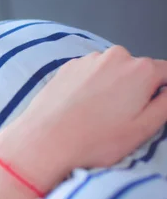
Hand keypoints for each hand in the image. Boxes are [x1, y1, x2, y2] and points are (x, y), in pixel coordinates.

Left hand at [0, 46, 166, 191]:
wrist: (44, 141)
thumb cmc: (92, 140)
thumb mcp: (144, 128)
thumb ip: (166, 104)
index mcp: (141, 70)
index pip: (166, 73)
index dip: (162, 92)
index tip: (151, 107)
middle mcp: (115, 57)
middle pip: (138, 71)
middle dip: (135, 91)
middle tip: (121, 119)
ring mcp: (88, 60)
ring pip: (111, 72)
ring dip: (110, 89)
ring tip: (97, 117)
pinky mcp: (67, 68)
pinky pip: (88, 75)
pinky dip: (89, 88)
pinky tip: (81, 110)